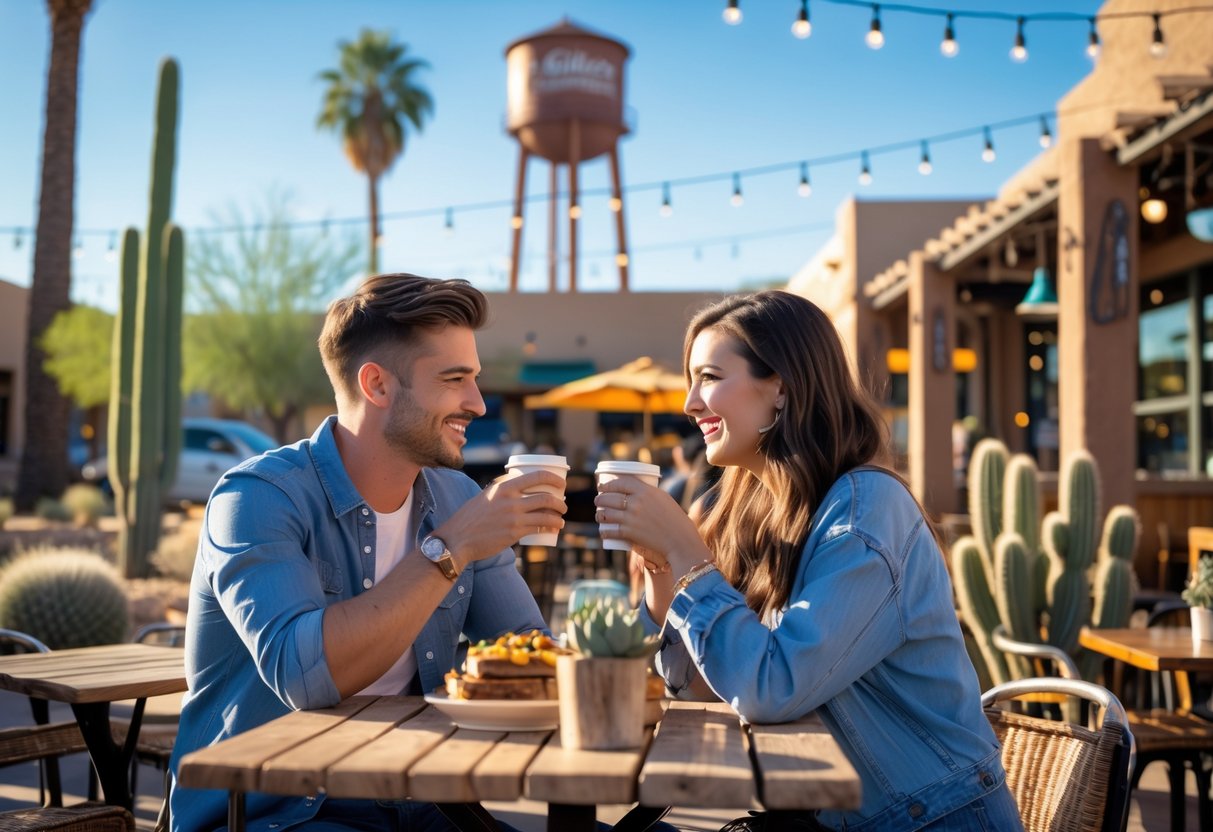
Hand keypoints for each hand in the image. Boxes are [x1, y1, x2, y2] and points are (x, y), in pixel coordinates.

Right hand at [435, 470, 566, 565]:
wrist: (457, 539)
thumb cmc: (470, 518)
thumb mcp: (485, 496)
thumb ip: (502, 491)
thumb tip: (518, 487)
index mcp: (504, 486)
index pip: (537, 476)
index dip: (554, 479)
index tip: (562, 484)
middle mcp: (510, 499)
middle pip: (545, 497)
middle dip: (560, 501)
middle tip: (563, 505)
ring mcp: (513, 517)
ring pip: (546, 514)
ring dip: (558, 517)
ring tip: (561, 519)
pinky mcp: (514, 533)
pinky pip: (539, 528)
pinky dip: (551, 527)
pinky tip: (555, 529)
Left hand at [595, 479, 712, 575]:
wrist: (679, 539)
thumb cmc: (675, 518)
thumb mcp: (663, 498)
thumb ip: (648, 494)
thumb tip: (635, 491)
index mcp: (646, 491)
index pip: (621, 483)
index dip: (608, 484)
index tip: (602, 486)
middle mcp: (636, 502)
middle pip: (610, 497)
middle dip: (600, 499)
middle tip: (598, 500)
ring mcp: (631, 518)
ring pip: (607, 513)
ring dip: (599, 514)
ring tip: (599, 514)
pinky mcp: (629, 532)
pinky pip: (611, 530)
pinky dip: (605, 531)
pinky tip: (603, 531)